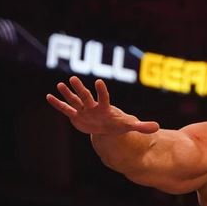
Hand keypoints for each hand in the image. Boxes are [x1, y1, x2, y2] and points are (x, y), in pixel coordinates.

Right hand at [45, 76, 159, 135]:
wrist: (106, 127)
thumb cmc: (118, 124)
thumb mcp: (129, 126)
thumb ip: (142, 126)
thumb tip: (158, 127)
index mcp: (105, 108)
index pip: (104, 98)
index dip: (101, 91)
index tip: (98, 81)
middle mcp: (93, 106)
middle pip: (86, 96)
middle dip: (80, 89)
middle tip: (73, 78)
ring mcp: (83, 110)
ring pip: (74, 100)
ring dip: (67, 93)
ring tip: (60, 84)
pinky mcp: (76, 115)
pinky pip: (65, 109)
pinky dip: (57, 104)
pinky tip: (48, 96)